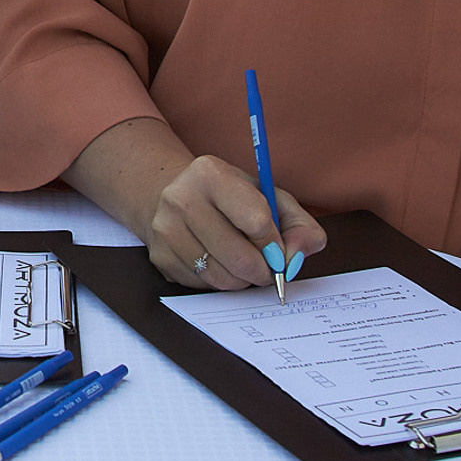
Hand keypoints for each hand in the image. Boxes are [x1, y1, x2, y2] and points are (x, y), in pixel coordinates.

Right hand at [145, 154, 327, 290]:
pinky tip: (220, 263)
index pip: (257, 221)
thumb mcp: (271, 198)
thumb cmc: (232, 199)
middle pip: (240, 258)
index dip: (275, 243)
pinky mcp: (160, 256)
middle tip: (267, 267)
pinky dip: (221, 282)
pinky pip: (204, 286)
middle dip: (263, 271)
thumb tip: (295, 260)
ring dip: (243, 280)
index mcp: (211, 174)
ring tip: (244, 263)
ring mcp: (165, 229)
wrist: (176, 197)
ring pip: (222, 278)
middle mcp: (181, 198)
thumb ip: (300, 226)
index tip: (278, 247)